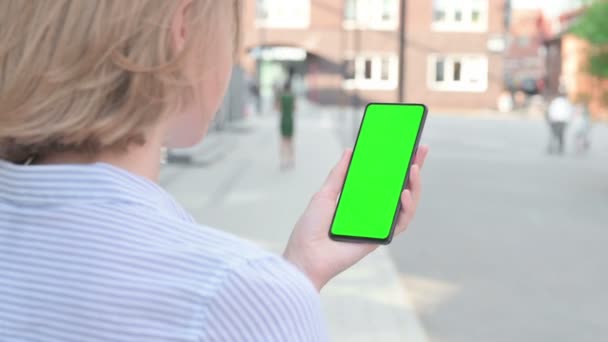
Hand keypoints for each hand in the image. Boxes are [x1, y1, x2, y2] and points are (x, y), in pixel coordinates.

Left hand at [284, 145, 428, 290]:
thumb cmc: (311, 228)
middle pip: (401, 188)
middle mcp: (373, 211)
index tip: (409, 144)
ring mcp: (379, 223)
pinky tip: (404, 194)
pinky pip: (401, 222)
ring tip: (414, 168)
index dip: (398, 163)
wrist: (306, 255)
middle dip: (415, 168)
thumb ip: (339, 174)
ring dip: (415, 186)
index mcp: (360, 199)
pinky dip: (406, 207)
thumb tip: (350, 151)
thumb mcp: (325, 194)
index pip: (384, 179)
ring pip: (407, 204)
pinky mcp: (382, 236)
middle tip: (422, 149)